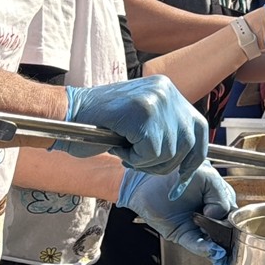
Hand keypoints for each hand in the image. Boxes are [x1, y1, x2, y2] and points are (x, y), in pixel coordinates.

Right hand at [62, 75, 207, 194]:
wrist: (66, 114)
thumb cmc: (98, 124)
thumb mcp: (140, 120)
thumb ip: (165, 130)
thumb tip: (191, 155)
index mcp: (167, 90)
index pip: (199, 128)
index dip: (195, 156)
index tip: (185, 175)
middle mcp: (166, 91)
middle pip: (188, 144)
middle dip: (165, 163)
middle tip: (138, 159)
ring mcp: (155, 100)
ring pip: (169, 152)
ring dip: (144, 161)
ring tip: (124, 147)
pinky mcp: (142, 114)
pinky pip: (150, 153)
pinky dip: (132, 158)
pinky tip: (117, 145)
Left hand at [116, 163, 235, 264]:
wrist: (146, 177)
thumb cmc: (175, 172)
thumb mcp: (207, 177)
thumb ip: (220, 195)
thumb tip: (217, 216)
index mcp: (219, 198)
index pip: (235, 213)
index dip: (237, 220)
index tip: (236, 224)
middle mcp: (210, 213)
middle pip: (227, 228)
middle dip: (228, 233)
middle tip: (226, 231)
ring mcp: (196, 224)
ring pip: (213, 239)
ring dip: (218, 242)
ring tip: (217, 237)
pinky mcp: (181, 233)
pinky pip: (195, 244)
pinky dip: (205, 248)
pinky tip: (213, 250)